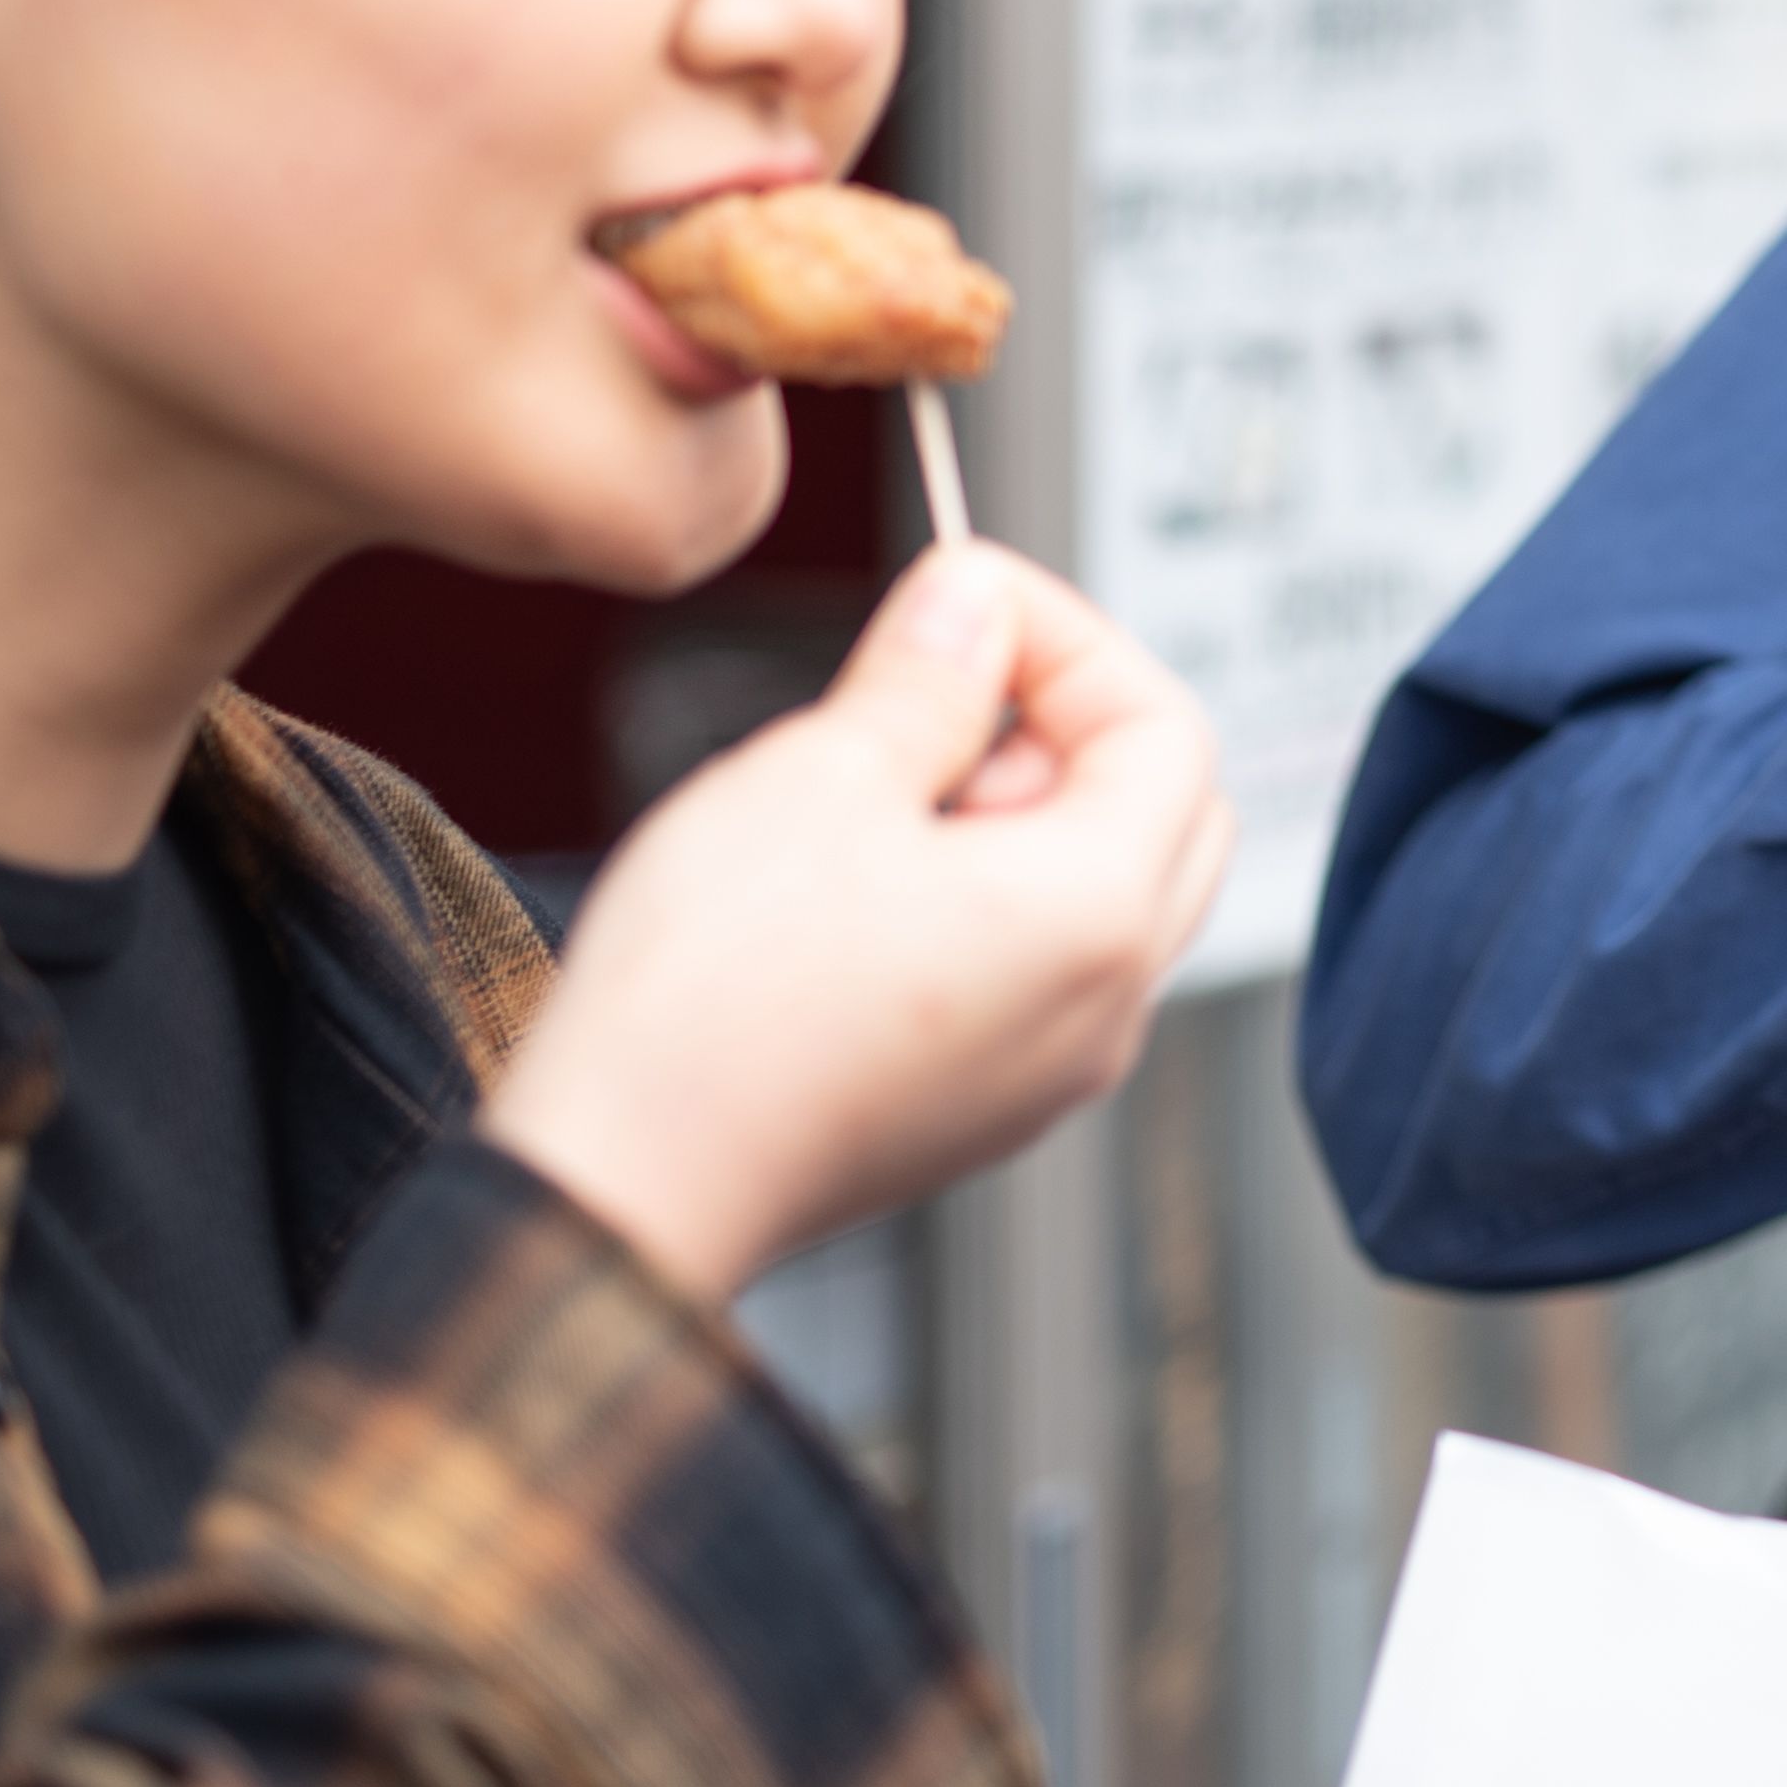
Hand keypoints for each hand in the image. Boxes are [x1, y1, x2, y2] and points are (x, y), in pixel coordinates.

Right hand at [484, 543, 1230, 1305]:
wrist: (621, 1186)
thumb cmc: (710, 1004)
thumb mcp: (822, 776)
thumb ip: (928, 675)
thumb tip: (973, 602)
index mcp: (1099, 918)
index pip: (1165, 725)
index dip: (1068, 637)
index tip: (966, 600)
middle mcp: (1106, 1008)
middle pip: (1161, 810)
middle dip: (1061, 723)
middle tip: (935, 693)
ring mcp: (1049, 1072)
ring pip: (1095, 893)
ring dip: (1011, 812)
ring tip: (872, 796)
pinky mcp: (977, 1109)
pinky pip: (1032, 970)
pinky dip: (979, 898)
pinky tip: (853, 887)